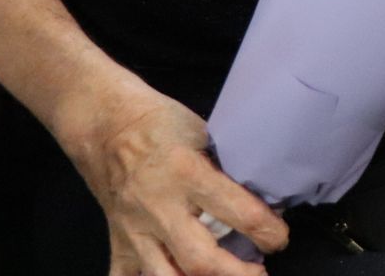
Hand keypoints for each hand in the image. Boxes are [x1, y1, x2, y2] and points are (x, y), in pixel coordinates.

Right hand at [65, 80, 285, 275]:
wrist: (105, 124)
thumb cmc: (161, 123)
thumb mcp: (203, 133)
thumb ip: (227, 166)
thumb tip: (262, 194)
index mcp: (188, 173)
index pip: (239, 212)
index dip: (268, 231)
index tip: (279, 237)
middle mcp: (160, 207)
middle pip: (200, 260)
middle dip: (238, 274)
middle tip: (259, 271)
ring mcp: (134, 229)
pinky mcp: (116, 240)